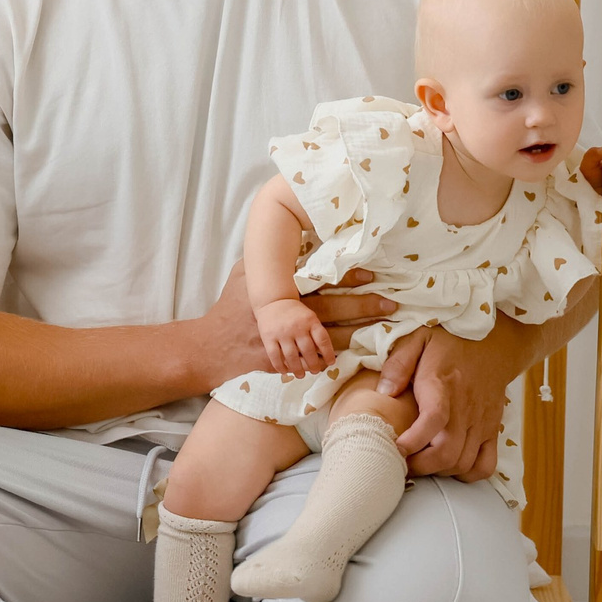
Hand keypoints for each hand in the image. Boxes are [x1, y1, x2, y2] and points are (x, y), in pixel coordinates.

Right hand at [202, 261, 394, 390]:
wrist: (211, 348)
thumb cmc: (228, 307)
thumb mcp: (240, 275)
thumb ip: (263, 261)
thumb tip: (285, 240)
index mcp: (277, 290)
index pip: (318, 281)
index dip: (345, 277)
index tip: (371, 275)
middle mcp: (285, 316)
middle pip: (332, 310)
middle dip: (363, 306)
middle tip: (391, 303)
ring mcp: (287, 341)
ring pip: (331, 337)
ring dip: (359, 333)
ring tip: (386, 328)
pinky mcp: (288, 361)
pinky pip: (318, 358)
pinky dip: (338, 356)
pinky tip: (360, 353)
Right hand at [255, 297, 335, 377]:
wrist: (273, 301)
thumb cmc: (295, 313)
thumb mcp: (309, 317)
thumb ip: (315, 333)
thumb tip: (323, 355)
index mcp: (310, 321)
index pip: (323, 340)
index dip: (328, 353)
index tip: (330, 363)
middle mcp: (297, 327)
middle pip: (308, 351)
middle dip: (313, 364)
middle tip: (315, 371)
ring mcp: (282, 332)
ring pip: (291, 356)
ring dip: (297, 369)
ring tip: (301, 375)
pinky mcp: (268, 337)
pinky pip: (275, 356)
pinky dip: (280, 366)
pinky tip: (284, 371)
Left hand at [375, 327, 510, 480]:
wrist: (495, 342)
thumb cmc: (449, 341)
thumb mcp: (416, 338)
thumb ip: (397, 364)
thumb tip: (384, 392)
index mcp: (443, 386)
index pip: (433, 420)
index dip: (413, 440)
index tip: (395, 447)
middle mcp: (465, 409)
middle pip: (447, 453)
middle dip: (419, 466)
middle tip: (398, 462)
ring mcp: (481, 423)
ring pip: (463, 464)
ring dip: (438, 471)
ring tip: (418, 463)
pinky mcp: (492, 431)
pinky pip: (486, 465)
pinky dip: (467, 474)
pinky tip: (448, 465)